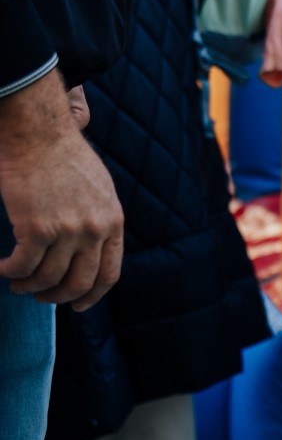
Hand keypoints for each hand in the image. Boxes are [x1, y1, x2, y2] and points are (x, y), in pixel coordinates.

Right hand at [0, 73, 123, 308]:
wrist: (38, 133)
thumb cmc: (63, 156)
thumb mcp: (99, 190)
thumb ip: (99, 220)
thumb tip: (90, 249)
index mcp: (112, 221)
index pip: (109, 273)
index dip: (93, 296)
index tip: (77, 305)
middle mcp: (94, 230)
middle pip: (79, 284)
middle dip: (57, 297)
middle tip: (40, 297)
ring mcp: (66, 231)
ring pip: (47, 279)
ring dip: (29, 287)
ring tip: (17, 283)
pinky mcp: (36, 228)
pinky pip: (22, 266)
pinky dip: (10, 272)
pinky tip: (3, 267)